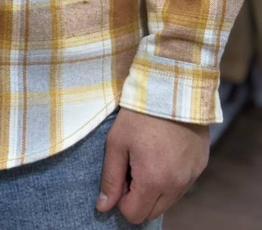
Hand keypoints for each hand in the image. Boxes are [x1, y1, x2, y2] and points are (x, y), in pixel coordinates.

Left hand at [95, 107, 209, 223]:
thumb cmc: (139, 115)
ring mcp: (191, 176)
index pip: (134, 214)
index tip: (121, 175)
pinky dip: (171, 178)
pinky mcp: (200, 166)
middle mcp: (176, 185)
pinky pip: (182, 185)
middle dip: (138, 197)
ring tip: (148, 157)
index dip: (122, 198)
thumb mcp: (116, 142)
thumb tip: (104, 207)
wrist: (172, 89)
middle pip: (152, 212)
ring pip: (169, 200)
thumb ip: (111, 178)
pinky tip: (164, 153)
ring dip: (155, 189)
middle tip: (133, 166)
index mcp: (153, 181)